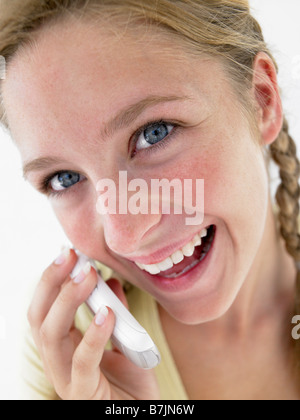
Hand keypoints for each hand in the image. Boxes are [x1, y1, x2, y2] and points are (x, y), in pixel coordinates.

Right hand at [27, 249, 159, 399]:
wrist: (142, 416)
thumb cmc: (132, 383)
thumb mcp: (124, 340)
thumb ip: (116, 313)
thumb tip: (111, 281)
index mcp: (64, 346)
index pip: (45, 308)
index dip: (52, 279)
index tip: (68, 252)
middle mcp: (58, 361)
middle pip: (38, 318)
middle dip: (51, 282)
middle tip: (70, 255)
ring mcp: (66, 379)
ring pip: (50, 336)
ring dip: (67, 301)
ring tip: (87, 276)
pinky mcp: (82, 395)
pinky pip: (82, 363)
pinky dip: (92, 335)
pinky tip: (106, 314)